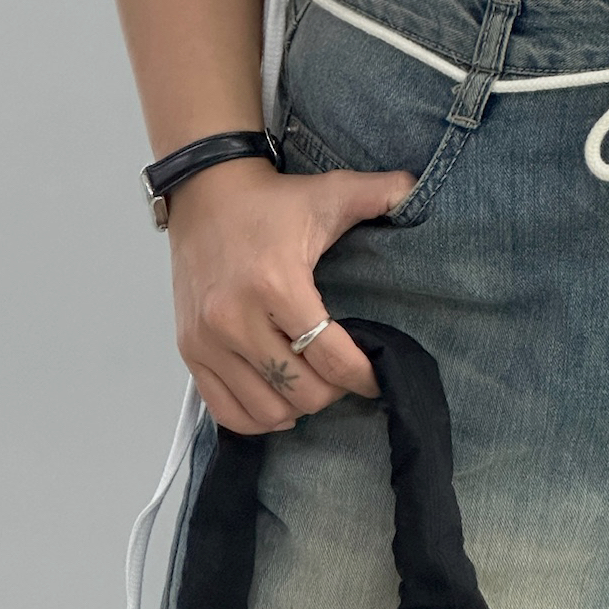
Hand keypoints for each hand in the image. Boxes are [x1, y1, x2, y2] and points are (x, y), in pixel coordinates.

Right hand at [167, 156, 414, 433]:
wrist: (204, 191)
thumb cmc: (272, 200)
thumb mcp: (331, 190)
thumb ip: (382, 192)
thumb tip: (419, 191)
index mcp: (276, 284)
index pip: (330, 356)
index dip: (363, 375)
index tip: (377, 374)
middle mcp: (236, 319)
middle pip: (301, 391)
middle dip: (333, 390)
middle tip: (344, 372)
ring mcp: (207, 340)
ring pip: (266, 410)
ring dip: (297, 405)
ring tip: (313, 382)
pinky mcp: (189, 350)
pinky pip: (226, 411)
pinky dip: (257, 418)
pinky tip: (278, 399)